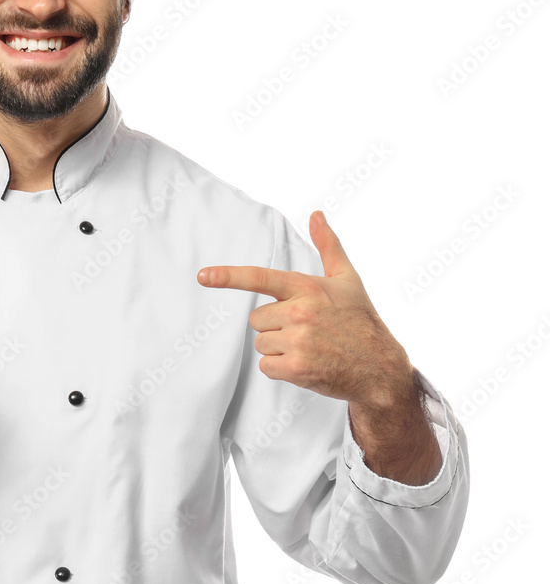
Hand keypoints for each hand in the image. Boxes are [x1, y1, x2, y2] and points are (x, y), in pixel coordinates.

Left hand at [197, 210, 413, 408]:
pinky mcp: (297, 368)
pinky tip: (307, 365)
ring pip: (261, 342)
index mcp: (306, 287)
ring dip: (279, 348)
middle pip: (256, 318)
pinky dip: (281, 369)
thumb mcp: (347, 278)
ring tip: (310, 348)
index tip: (203, 276)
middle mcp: (300, 312)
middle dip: (275, 325)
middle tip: (307, 330)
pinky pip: (266, 366)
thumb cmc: (360, 320)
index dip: (228, 276)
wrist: (381, 368)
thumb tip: (316, 214)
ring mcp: (298, 341)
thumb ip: (327, 245)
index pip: (259, 278)